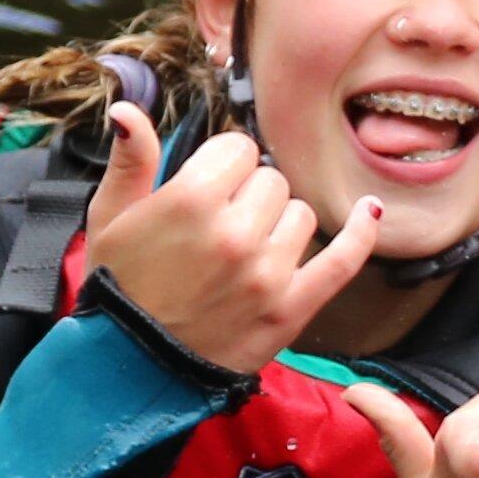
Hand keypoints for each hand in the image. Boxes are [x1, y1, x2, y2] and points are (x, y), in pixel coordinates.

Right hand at [78, 100, 379, 376]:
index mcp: (190, 200)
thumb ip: (131, 160)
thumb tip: (128, 109)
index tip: (208, 187)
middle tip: (218, 227)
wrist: (129, 368)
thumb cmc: (118, 288)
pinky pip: (343, 260)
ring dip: (278, 224)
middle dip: (247, 195)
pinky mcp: (292, 307)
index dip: (222, 165)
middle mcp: (236, 233)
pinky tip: (369, 211)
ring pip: (300, 215)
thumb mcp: (109, 219)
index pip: (239, 149)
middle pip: (271, 180)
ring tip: (243, 251)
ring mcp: (269, 272)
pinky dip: (361, 233)